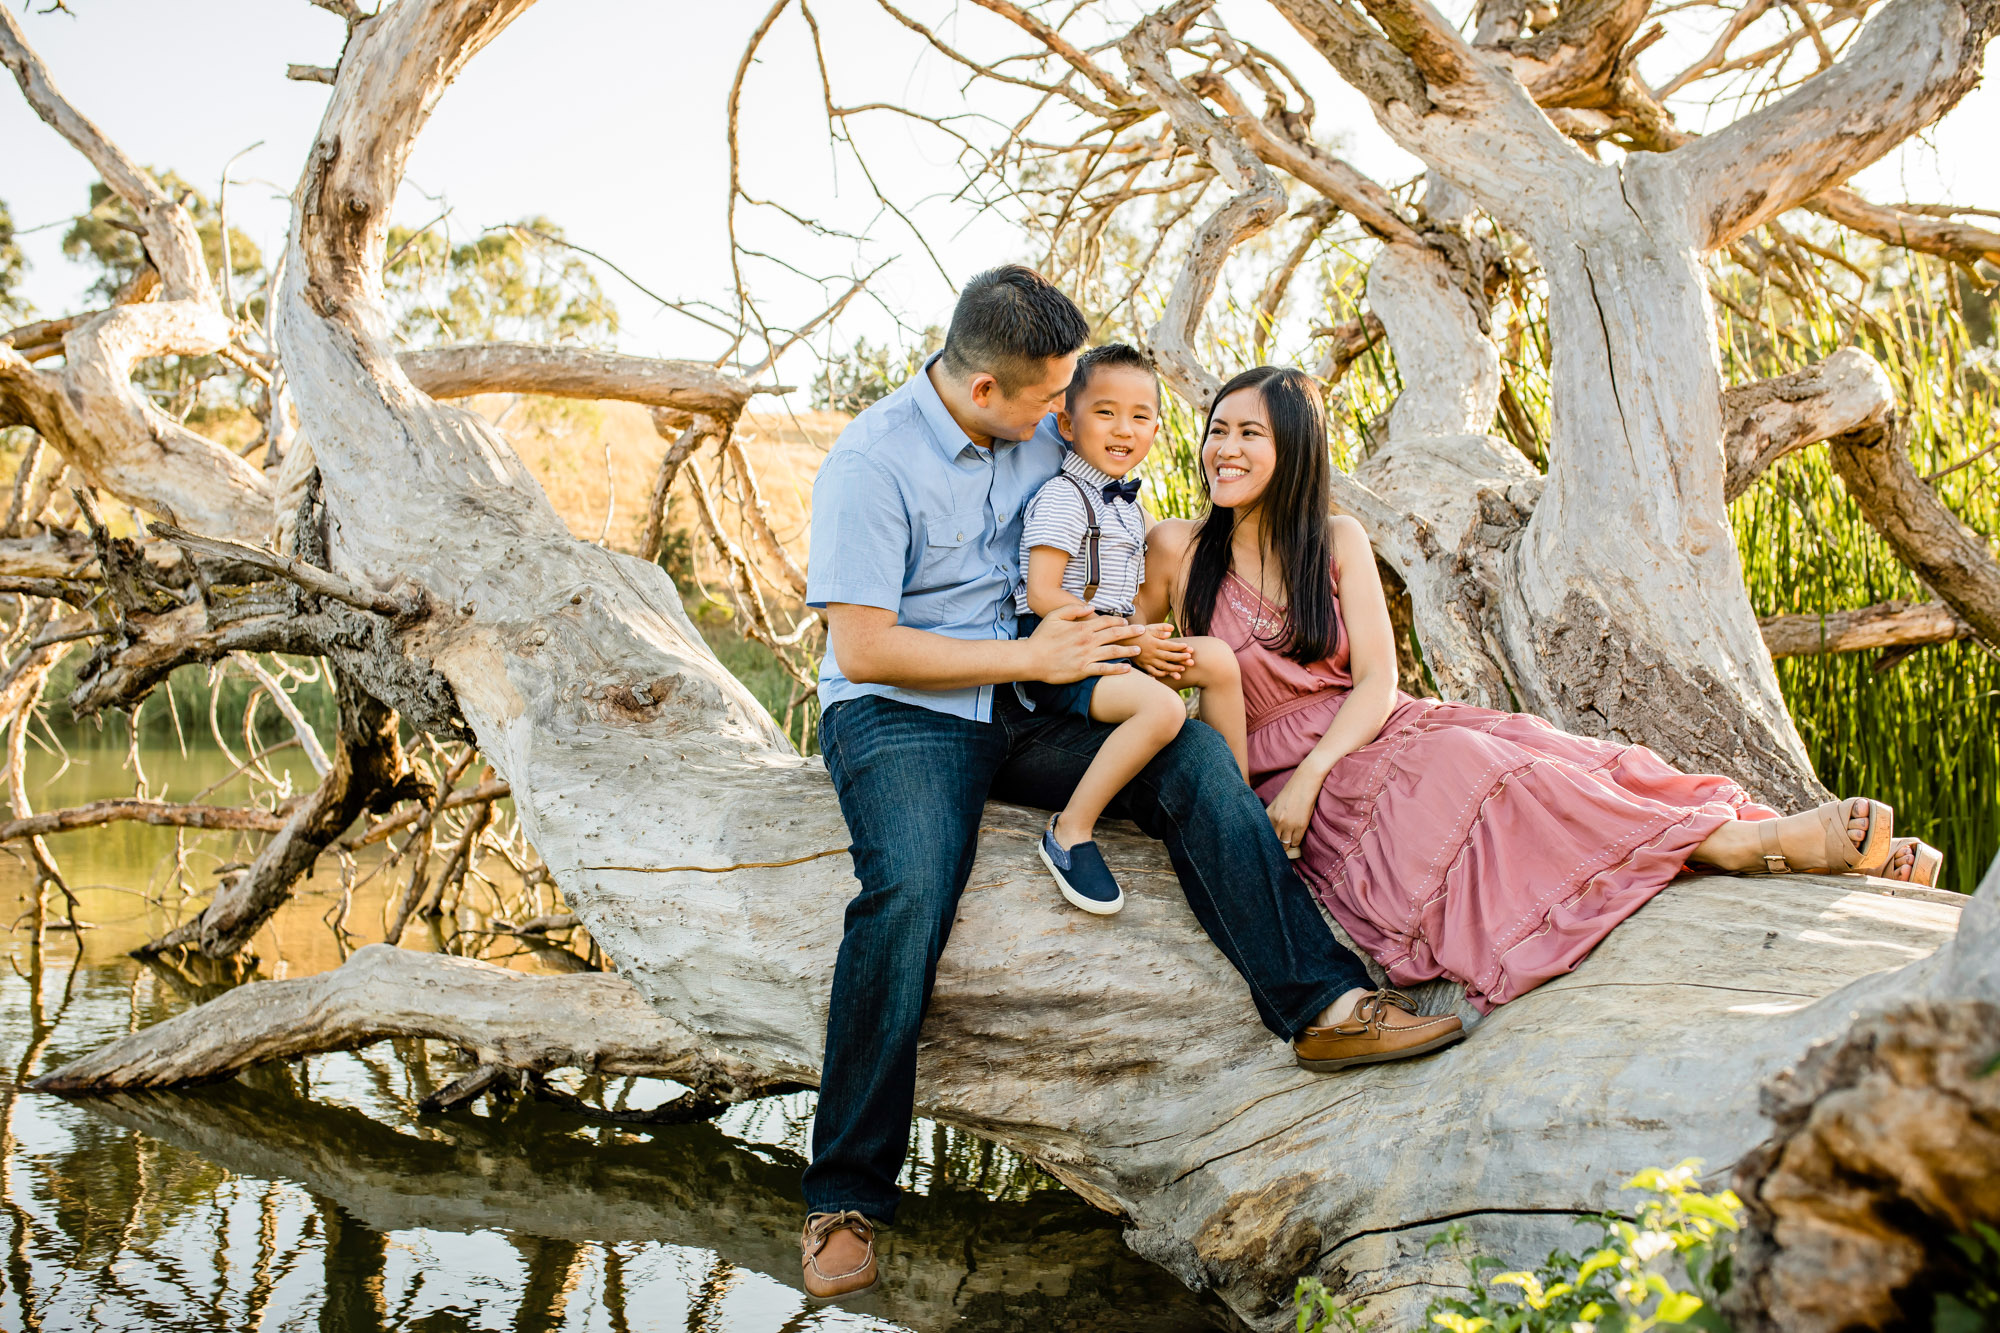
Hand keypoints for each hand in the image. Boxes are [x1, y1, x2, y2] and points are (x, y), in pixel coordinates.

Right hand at [1027, 603, 1142, 682]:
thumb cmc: (1041, 637)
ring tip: (1138, 650)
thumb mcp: (1054, 616)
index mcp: (1081, 627)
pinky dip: (1118, 669)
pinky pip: (1105, 669)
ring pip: (1114, 652)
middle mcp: (1087, 641)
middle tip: (1143, 632)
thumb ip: (1073, 609)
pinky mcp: (1083, 670)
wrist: (1031, 659)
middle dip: (1131, 632)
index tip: (1127, 621)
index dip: (1118, 621)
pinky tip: (1127, 669)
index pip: (1105, 622)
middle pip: (1114, 635)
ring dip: (1128, 650)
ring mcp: (1086, 656)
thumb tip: (1091, 607)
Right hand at [1133, 624, 1193, 679]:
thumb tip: (1172, 630)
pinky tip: (1167, 674)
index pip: (1170, 645)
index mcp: (1154, 642)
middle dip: (1180, 658)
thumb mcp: (1149, 628)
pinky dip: (1160, 674)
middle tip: (1191, 660)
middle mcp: (1151, 652)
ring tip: (1182, 670)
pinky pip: (1153, 672)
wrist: (1121, 641)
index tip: (1188, 647)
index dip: (1180, 647)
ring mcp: (1147, 660)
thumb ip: (1161, 628)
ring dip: (1173, 669)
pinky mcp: (1143, 665)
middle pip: (1168, 657)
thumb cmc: (1137, 633)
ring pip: (1162, 666)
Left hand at [1267, 764, 1328, 859]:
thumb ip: (1272, 816)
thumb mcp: (1276, 803)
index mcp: (1269, 814)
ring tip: (1287, 846)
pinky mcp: (1301, 826)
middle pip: (1273, 842)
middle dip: (1275, 846)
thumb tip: (1270, 829)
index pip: (1264, 834)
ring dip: (1286, 846)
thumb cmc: (1292, 791)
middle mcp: (1276, 820)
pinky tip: (1296, 839)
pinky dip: (1296, 842)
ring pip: (1284, 844)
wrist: (1305, 782)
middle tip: (1278, 849)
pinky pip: (1296, 842)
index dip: (1266, 841)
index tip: (1268, 845)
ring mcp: (1288, 824)